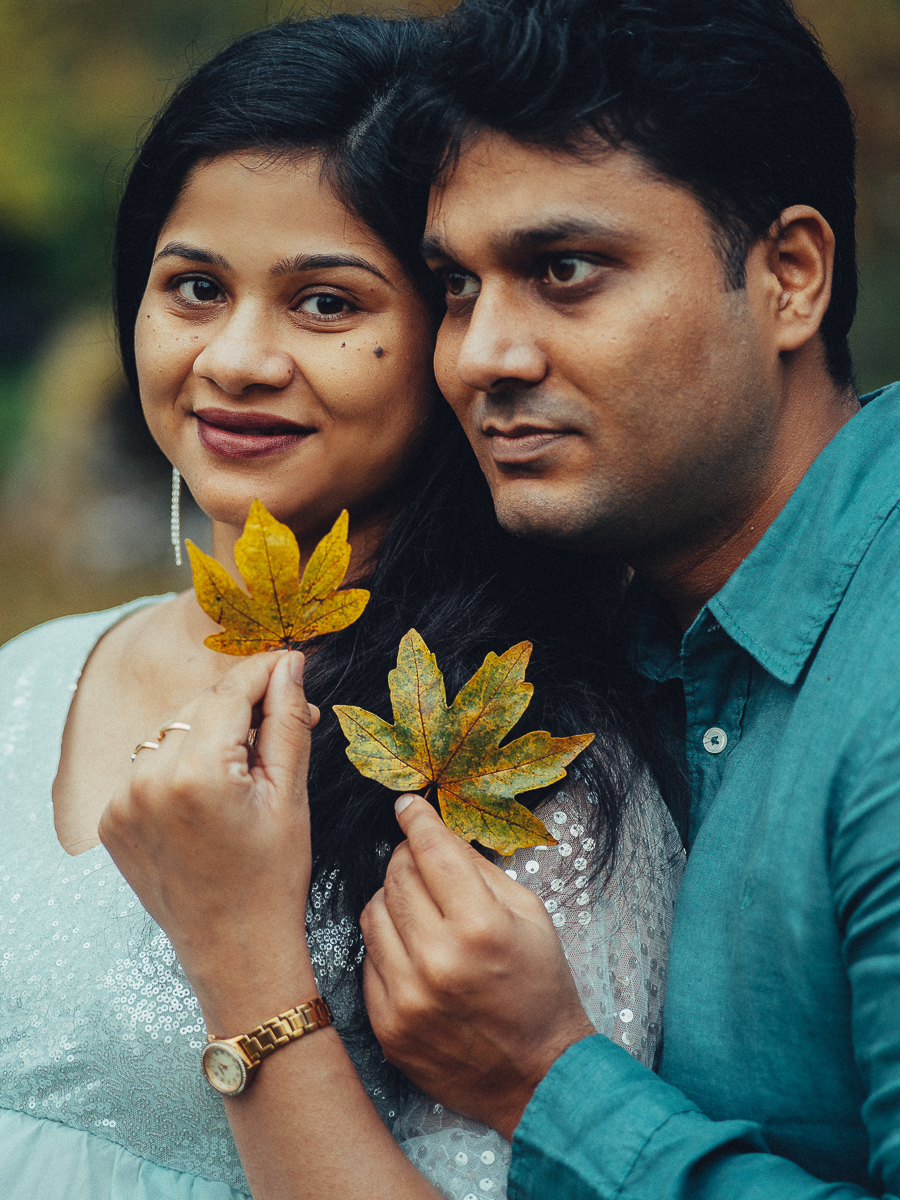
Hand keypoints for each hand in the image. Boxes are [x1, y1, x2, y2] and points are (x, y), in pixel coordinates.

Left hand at [99, 651, 319, 1028]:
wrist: (234, 947)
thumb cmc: (272, 877)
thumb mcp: (290, 795)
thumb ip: (287, 722)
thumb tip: (290, 665)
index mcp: (197, 773)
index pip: (231, 691)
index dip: (265, 670)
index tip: (290, 660)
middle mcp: (148, 781)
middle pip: (200, 706)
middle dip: (242, 705)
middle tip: (284, 719)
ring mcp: (122, 801)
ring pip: (172, 731)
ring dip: (209, 733)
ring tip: (244, 767)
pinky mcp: (110, 818)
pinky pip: (149, 765)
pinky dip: (178, 765)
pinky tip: (209, 793)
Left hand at [361, 796, 596, 1140]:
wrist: (538, 1075)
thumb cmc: (540, 987)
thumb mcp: (529, 914)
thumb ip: (479, 868)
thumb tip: (436, 831)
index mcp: (480, 926)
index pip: (431, 850)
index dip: (416, 819)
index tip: (407, 804)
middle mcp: (437, 960)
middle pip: (396, 877)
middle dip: (406, 858)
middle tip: (420, 860)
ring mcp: (407, 997)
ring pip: (373, 913)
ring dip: (393, 900)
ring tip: (419, 909)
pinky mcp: (387, 1026)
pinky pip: (368, 959)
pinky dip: (387, 945)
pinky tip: (414, 952)